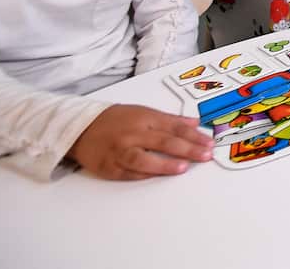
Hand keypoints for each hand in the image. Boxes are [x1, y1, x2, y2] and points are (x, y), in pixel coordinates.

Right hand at [68, 104, 213, 179]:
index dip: (194, 136)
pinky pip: (128, 173)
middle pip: (163, 141)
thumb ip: (171, 120)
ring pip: (143, 159)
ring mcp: (119, 151)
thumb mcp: (144, 112)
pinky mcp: (108, 167)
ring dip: (165, 164)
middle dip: (187, 149)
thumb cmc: (116, 120)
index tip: (209, 143)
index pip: (174, 127)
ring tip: (183, 167)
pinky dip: (144, 175)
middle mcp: (132, 134)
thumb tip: (195, 123)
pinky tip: (159, 176)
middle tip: (205, 155)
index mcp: (144, 118)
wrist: (80, 128)